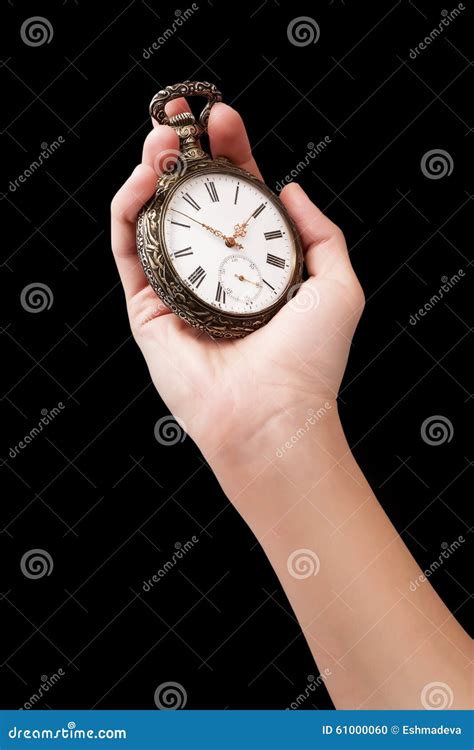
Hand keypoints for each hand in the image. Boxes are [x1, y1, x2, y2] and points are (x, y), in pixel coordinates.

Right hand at [111, 101, 364, 463]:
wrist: (273, 415)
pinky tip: (142, 179)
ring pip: (154, 218)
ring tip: (160, 139)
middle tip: (180, 115)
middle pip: (191, 200)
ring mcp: (177, 289)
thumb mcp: (338, 285)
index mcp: (256, 265)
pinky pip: (128, 250)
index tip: (226, 117)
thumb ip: (321, 233)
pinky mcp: (145, 310)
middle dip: (183, 152)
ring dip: (151, 171)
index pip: (238, 197)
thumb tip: (292, 187)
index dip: (230, 154)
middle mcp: (215, 273)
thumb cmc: (310, 361)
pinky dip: (128, 209)